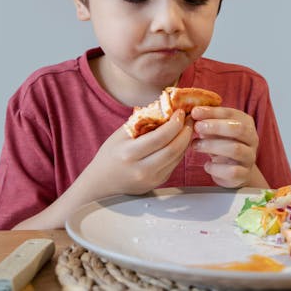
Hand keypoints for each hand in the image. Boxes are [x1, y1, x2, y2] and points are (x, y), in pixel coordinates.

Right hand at [13, 110, 191, 229]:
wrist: (101, 183)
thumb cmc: (109, 155)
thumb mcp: (120, 135)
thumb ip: (141, 122)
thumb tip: (164, 108)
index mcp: (129, 154)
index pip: (160, 137)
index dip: (174, 123)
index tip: (181, 112)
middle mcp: (141, 169)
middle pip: (173, 149)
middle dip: (185, 131)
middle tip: (190, 118)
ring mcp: (151, 179)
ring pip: (177, 158)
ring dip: (186, 141)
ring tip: (187, 127)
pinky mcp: (157, 184)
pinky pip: (174, 165)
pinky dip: (180, 151)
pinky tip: (180, 140)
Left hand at [190, 106, 267, 187]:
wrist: (234, 171)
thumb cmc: (223, 144)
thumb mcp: (216, 131)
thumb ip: (208, 122)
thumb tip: (194, 113)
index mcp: (246, 123)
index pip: (231, 114)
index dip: (212, 112)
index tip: (195, 112)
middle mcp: (252, 139)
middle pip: (238, 129)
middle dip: (216, 127)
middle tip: (197, 127)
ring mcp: (250, 157)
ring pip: (235, 149)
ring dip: (212, 145)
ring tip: (195, 145)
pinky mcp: (244, 174)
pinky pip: (232, 171)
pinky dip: (216, 167)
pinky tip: (206, 165)